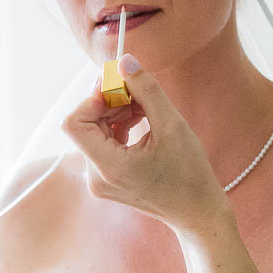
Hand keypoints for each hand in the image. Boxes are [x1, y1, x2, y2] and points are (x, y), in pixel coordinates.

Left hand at [60, 53, 228, 232]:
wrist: (197, 212)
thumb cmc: (190, 172)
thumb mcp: (172, 125)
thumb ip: (146, 90)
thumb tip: (124, 61)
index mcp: (109, 168)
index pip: (74, 123)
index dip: (92, 99)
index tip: (120, 87)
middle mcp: (95, 177)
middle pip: (85, 124)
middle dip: (109, 102)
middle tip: (139, 92)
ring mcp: (98, 180)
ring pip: (94, 131)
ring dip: (116, 112)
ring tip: (147, 108)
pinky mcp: (105, 179)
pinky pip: (103, 142)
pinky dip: (119, 126)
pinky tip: (143, 120)